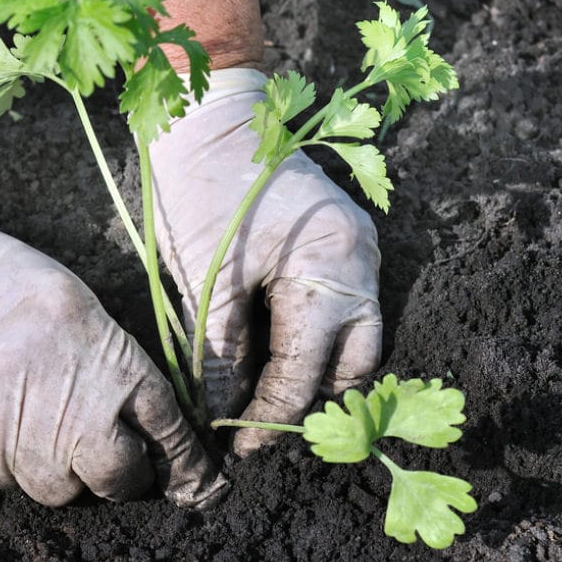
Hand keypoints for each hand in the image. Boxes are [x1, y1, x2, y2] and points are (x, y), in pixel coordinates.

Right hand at [0, 162, 226, 508]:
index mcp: (106, 363)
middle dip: (126, 476)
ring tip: (39, 423)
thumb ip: (111, 361)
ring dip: (63, 470)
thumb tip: (136, 418)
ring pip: (59, 489)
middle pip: (119, 478)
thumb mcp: (75, 303)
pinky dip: (8, 462)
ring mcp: (10, 440)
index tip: (204, 485)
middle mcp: (67, 411)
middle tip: (116, 459)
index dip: (187, 463)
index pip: (167, 429)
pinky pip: (2, 481)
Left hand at [150, 68, 382, 456]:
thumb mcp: (207, 279)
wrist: (208, 114)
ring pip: (355, 338)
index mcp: (329, 266)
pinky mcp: (345, 240)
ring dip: (318, 371)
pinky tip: (278, 351)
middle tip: (262, 426)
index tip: (243, 448)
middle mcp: (360, 260)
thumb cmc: (200, 188)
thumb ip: (221, 353)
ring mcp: (360, 247)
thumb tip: (220, 413)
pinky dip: (316, 335)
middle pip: (354, 362)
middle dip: (313, 402)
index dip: (273, 415)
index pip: (308, 368)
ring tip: (268, 396)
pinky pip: (344, 305)